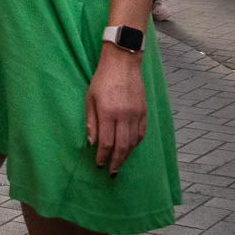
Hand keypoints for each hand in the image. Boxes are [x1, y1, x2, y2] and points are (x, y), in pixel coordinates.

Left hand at [86, 46, 146, 173]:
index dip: (102, 156)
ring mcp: (136, 113)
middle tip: (111, 171)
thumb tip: (91, 143)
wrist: (123, 62)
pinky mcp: (144, 111)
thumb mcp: (89, 99)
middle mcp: (124, 115)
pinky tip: (130, 149)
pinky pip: (142, 133)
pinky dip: (136, 144)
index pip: (106, 142)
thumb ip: (91, 121)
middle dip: (116, 162)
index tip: (99, 164)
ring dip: (127, 155)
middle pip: (122, 146)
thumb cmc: (102, 79)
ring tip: (120, 163)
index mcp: (108, 112)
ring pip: (133, 142)